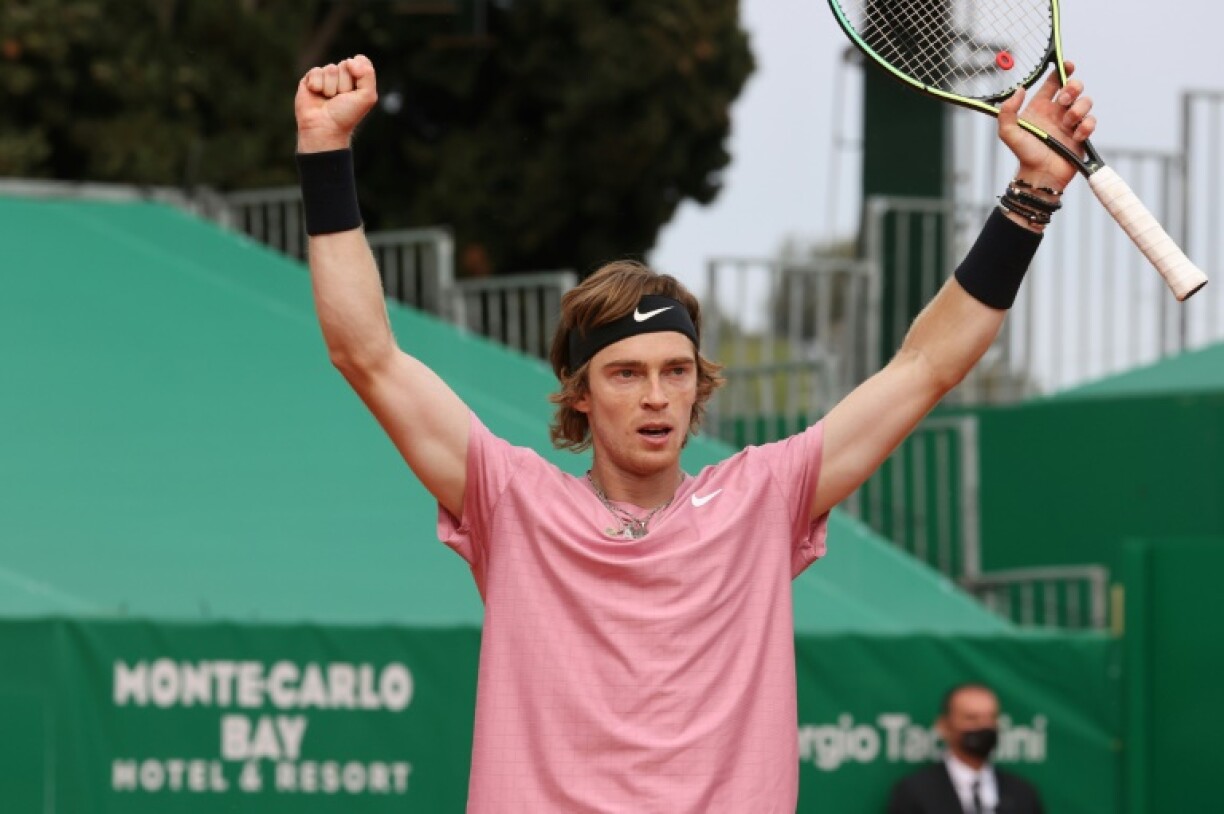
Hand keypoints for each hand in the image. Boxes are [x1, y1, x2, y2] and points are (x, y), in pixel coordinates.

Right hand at [295, 55, 378, 152]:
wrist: (325, 127)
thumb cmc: (346, 114)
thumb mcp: (367, 96)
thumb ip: (367, 74)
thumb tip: (351, 60)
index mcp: (357, 79)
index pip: (360, 61)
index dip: (359, 72)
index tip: (356, 89)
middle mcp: (342, 76)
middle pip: (345, 64)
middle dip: (345, 83)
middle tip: (341, 98)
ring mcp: (326, 77)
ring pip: (331, 69)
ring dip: (331, 87)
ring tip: (329, 99)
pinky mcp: (310, 79)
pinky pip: (316, 71)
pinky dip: (318, 85)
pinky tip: (317, 95)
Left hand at [997, 60, 1096, 192]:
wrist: (1041, 175)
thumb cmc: (1024, 154)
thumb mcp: (1008, 132)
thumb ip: (1007, 110)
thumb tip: (1019, 90)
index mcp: (1040, 107)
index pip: (1052, 82)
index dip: (1061, 70)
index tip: (1067, 65)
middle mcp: (1056, 112)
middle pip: (1074, 87)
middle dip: (1073, 88)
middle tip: (1064, 101)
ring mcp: (1070, 122)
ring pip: (1085, 101)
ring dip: (1079, 109)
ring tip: (1068, 122)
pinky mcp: (1082, 134)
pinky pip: (1091, 121)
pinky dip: (1086, 126)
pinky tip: (1076, 136)